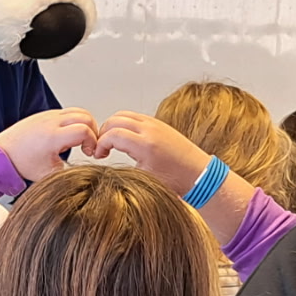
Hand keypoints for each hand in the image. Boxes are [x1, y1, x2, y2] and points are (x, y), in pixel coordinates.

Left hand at [0, 109, 97, 182]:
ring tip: (81, 140)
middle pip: (86, 117)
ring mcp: (48, 115)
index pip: (85, 131)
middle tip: (89, 146)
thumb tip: (85, 170)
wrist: (1, 153)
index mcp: (52, 136)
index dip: (93, 142)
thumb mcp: (48, 174)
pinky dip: (75, 121)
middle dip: (94, 131)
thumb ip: (69, 171)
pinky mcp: (45, 114)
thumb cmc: (20, 162)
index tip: (89, 153)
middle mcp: (51, 122)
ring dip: (86, 124)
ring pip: (78, 111)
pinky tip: (69, 136)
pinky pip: (67, 112)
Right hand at [87, 112, 209, 195]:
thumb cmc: (175, 180)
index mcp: (146, 145)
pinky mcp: (159, 123)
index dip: (100, 144)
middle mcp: (150, 130)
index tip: (98, 155)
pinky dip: (124, 124)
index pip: (112, 134)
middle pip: (115, 120)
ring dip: (113, 126)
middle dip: (103, 133)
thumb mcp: (143, 178)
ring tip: (111, 143)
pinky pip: (135, 116)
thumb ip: (122, 166)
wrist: (198, 175)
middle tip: (101, 148)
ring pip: (124, 115)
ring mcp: (155, 124)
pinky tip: (125, 139)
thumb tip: (104, 164)